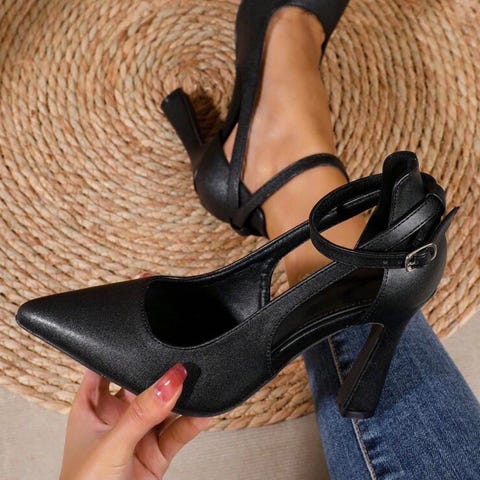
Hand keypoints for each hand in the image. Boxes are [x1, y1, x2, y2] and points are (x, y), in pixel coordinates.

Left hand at [60, 363, 211, 478]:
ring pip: (164, 407)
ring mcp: (138, 435)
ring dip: (182, 397)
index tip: (143, 335)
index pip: (104, 369)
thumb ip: (141, 413)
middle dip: (161, 373)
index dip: (120, 352)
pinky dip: (194, 421)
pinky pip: (179, 432)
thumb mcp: (111, 445)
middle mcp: (116, 418)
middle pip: (141, 385)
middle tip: (182, 359)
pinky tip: (205, 410)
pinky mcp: (157, 454)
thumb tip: (169, 381)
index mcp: (91, 409)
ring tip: (200, 381)